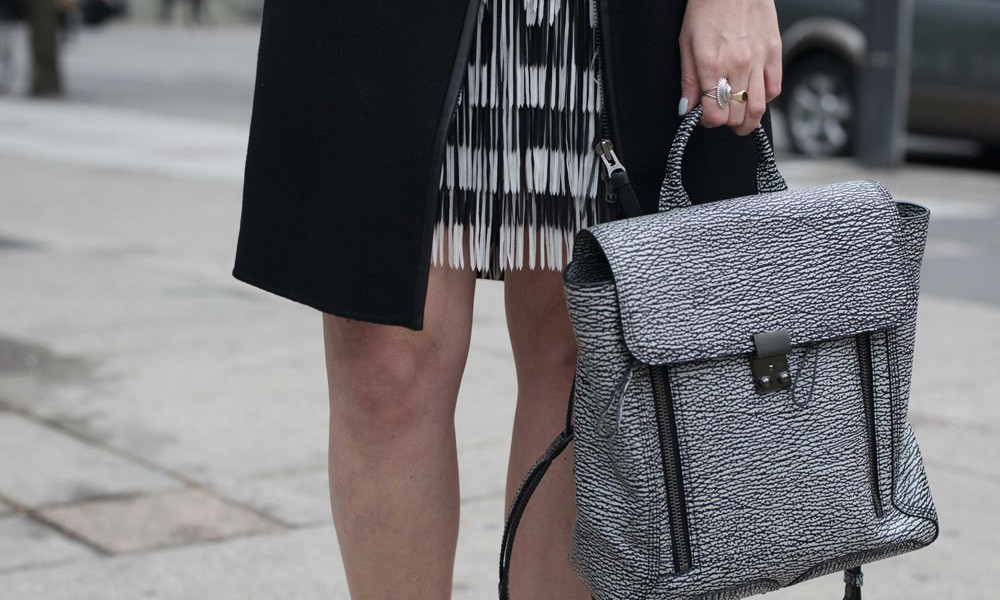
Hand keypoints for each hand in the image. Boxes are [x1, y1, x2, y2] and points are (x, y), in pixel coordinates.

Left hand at [678, 0, 781, 135]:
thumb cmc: (707, 7)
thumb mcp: (686, 42)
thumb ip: (688, 80)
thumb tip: (687, 108)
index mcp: (712, 64)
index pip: (714, 114)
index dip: (708, 122)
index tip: (704, 117)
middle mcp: (738, 65)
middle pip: (736, 116)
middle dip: (726, 123)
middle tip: (720, 116)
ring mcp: (759, 60)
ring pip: (758, 108)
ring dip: (748, 122)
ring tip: (739, 120)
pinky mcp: (774, 53)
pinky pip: (774, 89)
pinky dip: (764, 99)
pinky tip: (753, 95)